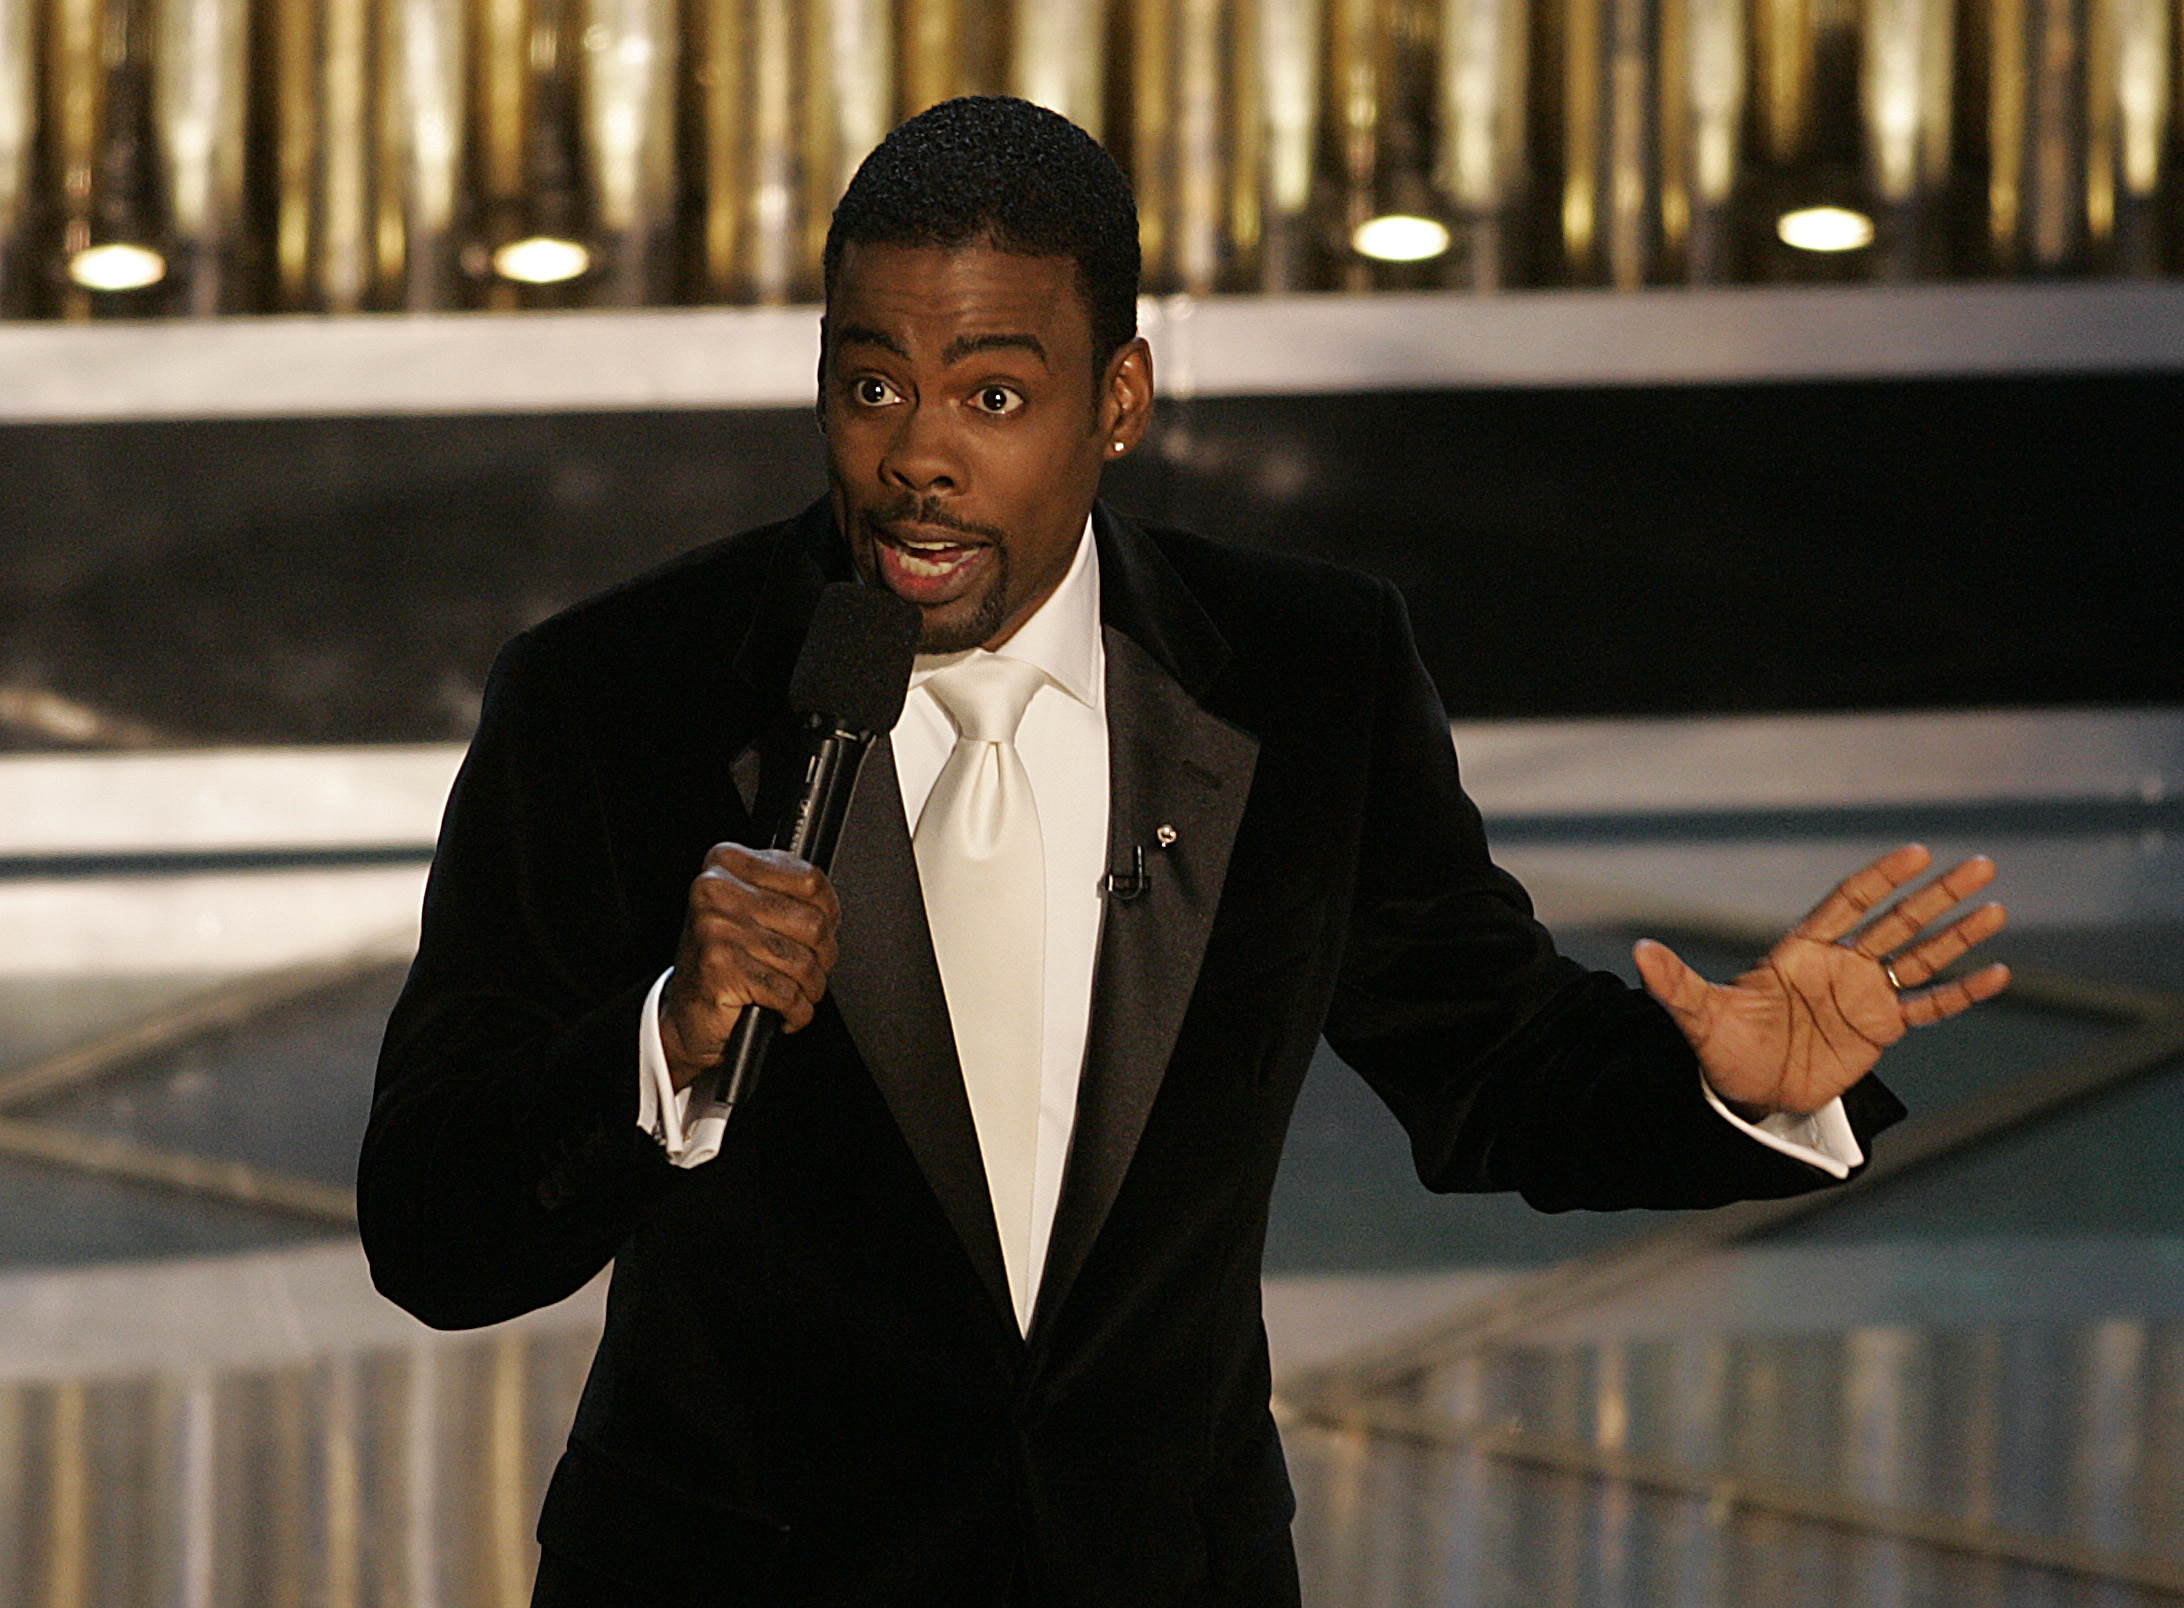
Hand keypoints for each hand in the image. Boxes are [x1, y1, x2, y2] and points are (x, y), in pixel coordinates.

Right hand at [660, 845, 840, 1090]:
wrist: (687, 1009)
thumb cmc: (725, 956)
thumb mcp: (749, 907)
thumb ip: (785, 892)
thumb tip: (830, 907)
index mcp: (727, 863)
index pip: (809, 880)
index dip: (829, 912)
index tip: (825, 928)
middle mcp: (717, 890)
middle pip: (813, 923)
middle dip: (824, 956)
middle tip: (812, 968)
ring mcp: (717, 929)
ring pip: (803, 962)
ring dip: (811, 988)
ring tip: (798, 992)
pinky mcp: (721, 969)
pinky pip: (787, 993)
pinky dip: (797, 1010)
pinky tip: (786, 1010)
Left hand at [1632, 844, 2010, 1117]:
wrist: (1742, 1093)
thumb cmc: (1719, 1048)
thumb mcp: (1696, 1016)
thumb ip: (1676, 983)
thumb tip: (1639, 952)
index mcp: (1800, 950)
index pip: (1847, 902)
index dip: (1880, 878)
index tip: (1916, 852)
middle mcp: (1839, 965)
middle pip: (1897, 920)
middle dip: (1937, 894)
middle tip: (1982, 864)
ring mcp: (1863, 996)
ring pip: (1920, 957)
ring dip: (1958, 934)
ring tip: (1996, 907)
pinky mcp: (1879, 1031)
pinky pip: (1928, 1007)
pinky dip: (1962, 992)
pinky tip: (1998, 973)